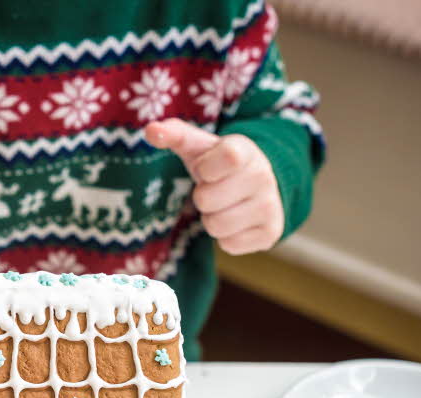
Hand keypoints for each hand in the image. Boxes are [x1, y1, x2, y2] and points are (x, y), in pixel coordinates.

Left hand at [145, 118, 283, 254]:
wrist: (256, 184)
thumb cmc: (216, 164)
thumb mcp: (197, 147)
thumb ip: (174, 135)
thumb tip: (151, 130)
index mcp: (245, 151)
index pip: (227, 157)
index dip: (206, 168)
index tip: (206, 168)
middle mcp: (263, 177)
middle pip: (206, 200)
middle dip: (202, 198)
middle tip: (214, 189)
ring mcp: (269, 206)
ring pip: (216, 226)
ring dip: (212, 218)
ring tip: (223, 205)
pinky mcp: (270, 233)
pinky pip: (229, 244)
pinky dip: (225, 237)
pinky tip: (236, 221)